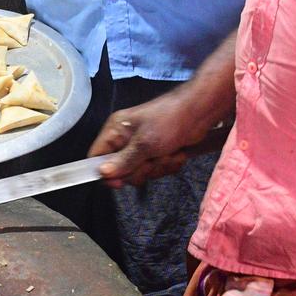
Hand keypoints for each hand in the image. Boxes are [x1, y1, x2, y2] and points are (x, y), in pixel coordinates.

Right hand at [88, 89, 210, 187]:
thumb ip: (123, 161)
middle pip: (120, 171)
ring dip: (157, 167)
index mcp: (115, 131)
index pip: (96, 157)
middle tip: (151, 159)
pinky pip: (155, 171)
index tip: (119, 182)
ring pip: (140, 173)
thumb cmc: (169, 121)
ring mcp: (142, 148)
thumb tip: (102, 173)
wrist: (199, 113)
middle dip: (140, 170)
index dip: (105, 172)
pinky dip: (168, 165)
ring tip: (167, 153)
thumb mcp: (144, 143)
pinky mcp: (157, 154)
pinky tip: (175, 153)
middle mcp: (125, 140)